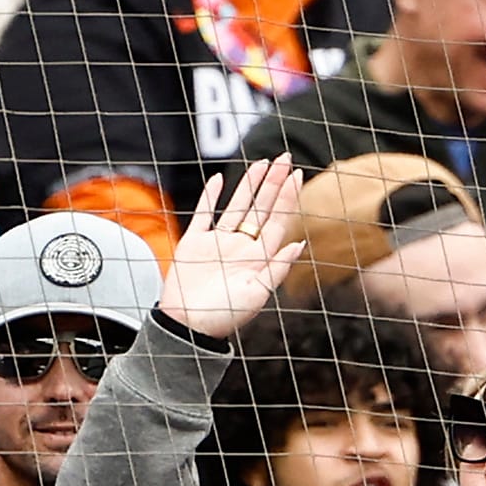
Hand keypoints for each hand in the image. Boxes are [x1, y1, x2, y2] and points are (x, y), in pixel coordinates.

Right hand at [157, 157, 304, 340]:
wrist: (187, 327)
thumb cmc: (223, 317)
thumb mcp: (256, 295)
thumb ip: (276, 269)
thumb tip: (299, 244)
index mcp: (257, 258)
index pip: (277, 221)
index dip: (287, 198)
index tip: (296, 174)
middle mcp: (240, 247)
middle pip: (261, 208)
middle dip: (273, 183)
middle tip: (285, 158)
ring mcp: (217, 243)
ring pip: (237, 207)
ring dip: (248, 185)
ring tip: (262, 163)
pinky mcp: (194, 243)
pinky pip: (204, 214)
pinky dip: (210, 197)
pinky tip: (218, 179)